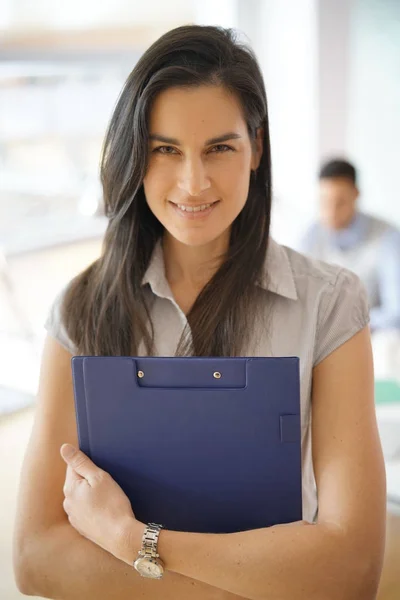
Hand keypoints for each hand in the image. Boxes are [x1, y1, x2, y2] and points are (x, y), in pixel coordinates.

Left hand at [60, 444, 143, 563]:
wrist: (121, 536)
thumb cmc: (112, 504)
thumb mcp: (99, 477)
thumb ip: (81, 462)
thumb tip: (64, 448)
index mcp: (70, 488)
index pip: (73, 466)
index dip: (88, 464)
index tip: (100, 469)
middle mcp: (68, 503)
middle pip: (77, 482)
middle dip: (89, 479)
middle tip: (107, 483)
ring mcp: (74, 517)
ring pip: (81, 497)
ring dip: (91, 494)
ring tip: (108, 497)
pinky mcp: (82, 528)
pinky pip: (85, 511)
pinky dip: (93, 507)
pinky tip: (106, 510)